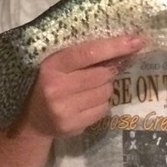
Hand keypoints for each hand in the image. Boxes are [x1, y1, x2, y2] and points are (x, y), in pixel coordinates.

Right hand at [11, 35, 144, 137]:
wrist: (30, 119)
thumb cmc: (48, 81)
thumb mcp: (57, 63)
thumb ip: (83, 54)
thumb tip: (125, 46)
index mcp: (52, 65)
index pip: (89, 52)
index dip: (115, 46)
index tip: (137, 41)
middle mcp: (56, 87)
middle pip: (102, 74)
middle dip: (110, 70)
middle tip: (105, 69)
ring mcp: (63, 109)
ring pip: (105, 92)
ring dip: (106, 87)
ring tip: (91, 87)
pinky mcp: (71, 125)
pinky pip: (103, 109)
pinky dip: (101, 104)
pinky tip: (87, 102)